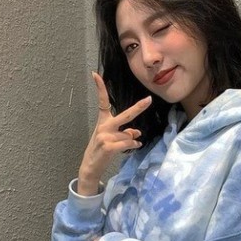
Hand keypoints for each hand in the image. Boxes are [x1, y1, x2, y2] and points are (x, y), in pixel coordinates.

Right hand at [77, 72, 151, 195]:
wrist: (91, 166)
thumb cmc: (101, 150)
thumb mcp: (112, 139)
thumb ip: (124, 133)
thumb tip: (137, 132)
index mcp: (103, 121)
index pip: (102, 102)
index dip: (100, 88)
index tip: (95, 74)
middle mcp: (104, 126)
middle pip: (125, 115)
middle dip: (138, 108)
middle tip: (149, 100)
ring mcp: (105, 136)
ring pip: (129, 135)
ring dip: (131, 141)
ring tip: (125, 146)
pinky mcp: (108, 146)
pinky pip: (128, 143)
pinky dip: (133, 146)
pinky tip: (135, 146)